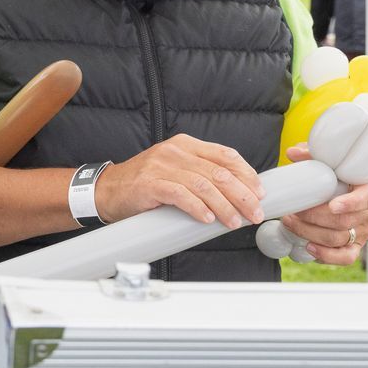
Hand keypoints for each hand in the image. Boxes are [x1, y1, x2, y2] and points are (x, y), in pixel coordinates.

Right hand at [93, 134, 262, 229]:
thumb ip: (201, 174)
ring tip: (234, 222)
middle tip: (255, 213)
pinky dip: (198, 208)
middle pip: (219, 172)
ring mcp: (161, 166)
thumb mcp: (175, 170)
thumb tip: (237, 193)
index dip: (247, 174)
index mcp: (185, 144)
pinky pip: (181, 195)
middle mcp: (175, 151)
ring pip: (204, 185)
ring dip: (224, 206)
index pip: (225, 155)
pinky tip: (207, 220)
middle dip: (242, 195)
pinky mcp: (150, 184)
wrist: (107, 191)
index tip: (260, 192)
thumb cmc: (145, 185)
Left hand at [279, 143, 367, 265]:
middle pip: (345, 221)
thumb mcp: (331, 160)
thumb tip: (292, 153)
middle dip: (314, 218)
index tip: (333, 205)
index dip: (350, 204)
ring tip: (290, 223)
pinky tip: (309, 247)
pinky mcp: (356, 245)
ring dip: (310, 233)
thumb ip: (313, 155)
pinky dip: (326, 255)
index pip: (366, 198)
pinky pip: (345, 257)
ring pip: (339, 239)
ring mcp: (365, 230)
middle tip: (294, 211)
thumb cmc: (341, 173)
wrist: (350, 189)